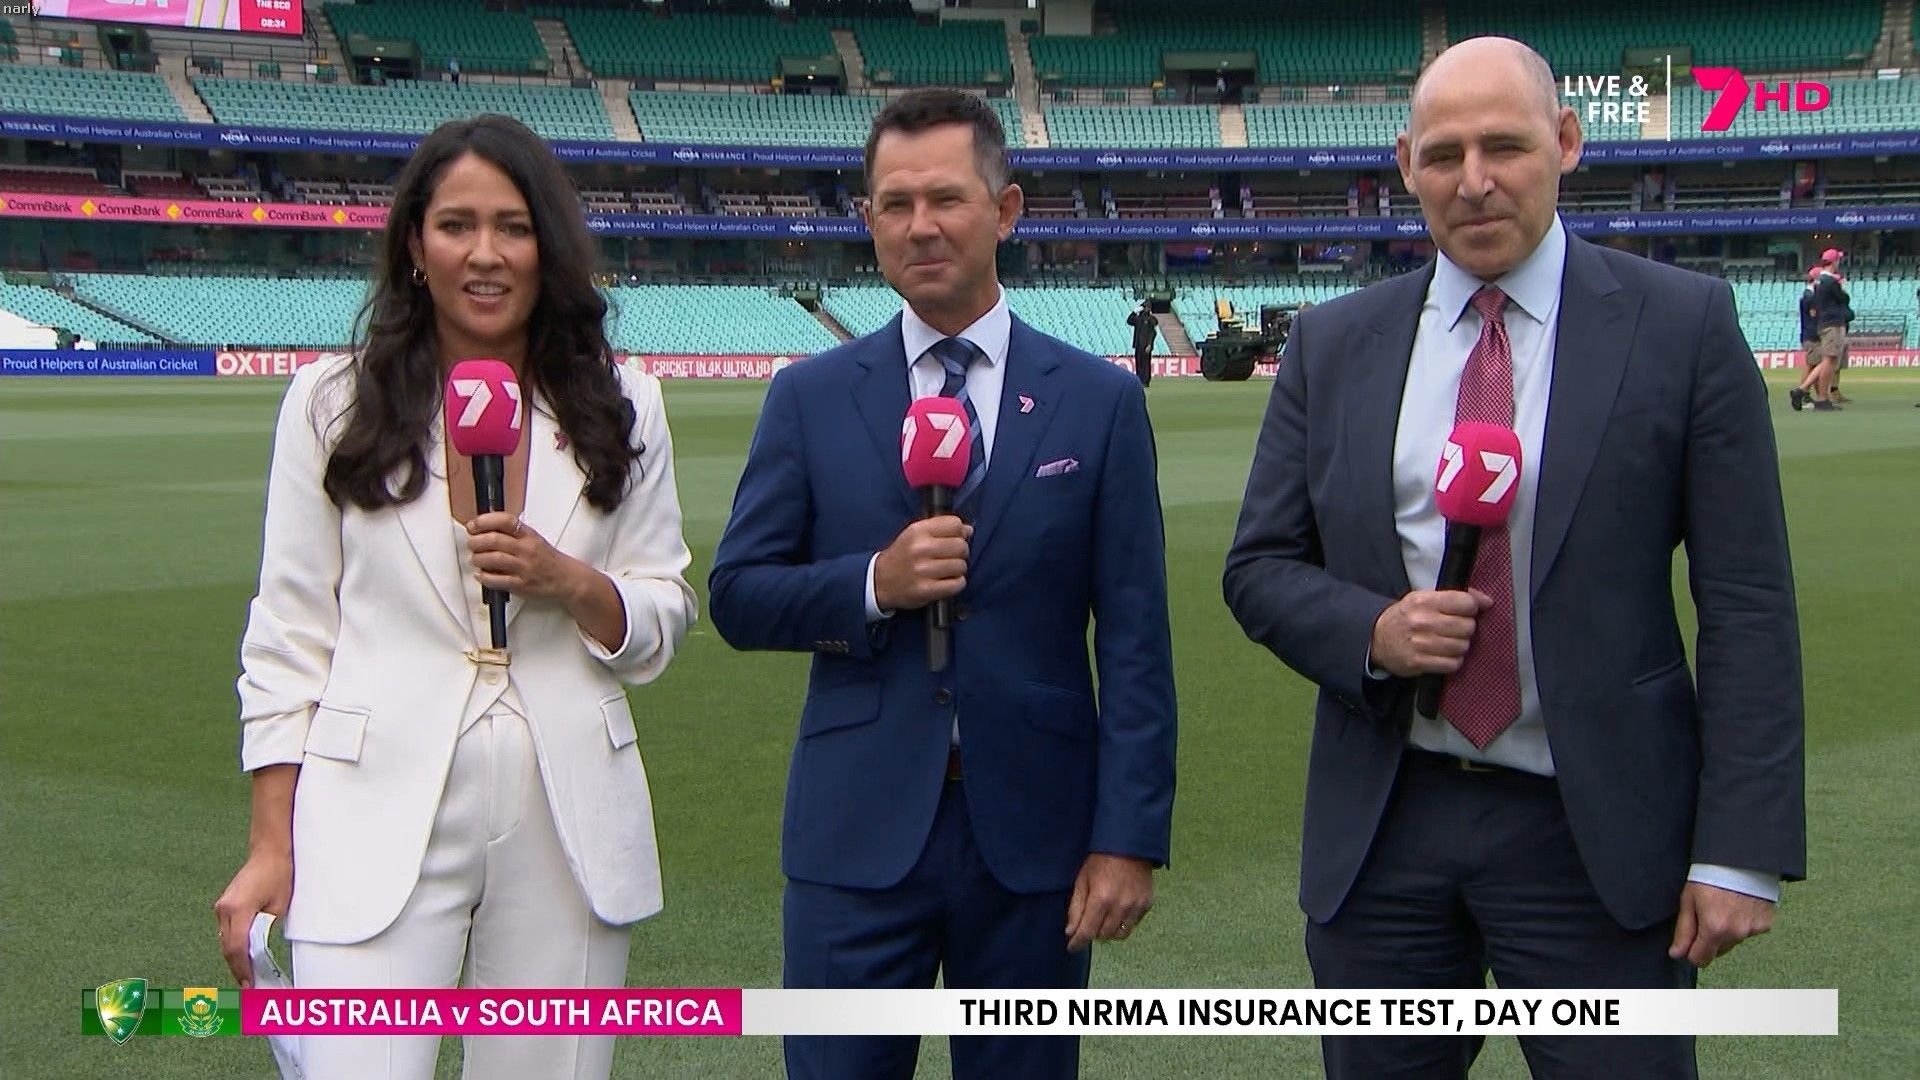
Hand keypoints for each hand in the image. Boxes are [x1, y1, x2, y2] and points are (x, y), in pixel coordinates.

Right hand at [214, 849, 292, 987]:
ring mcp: (221, 907)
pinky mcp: (223, 905)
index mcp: (238, 909)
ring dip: (236, 958)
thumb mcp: (278, 906)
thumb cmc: (279, 875)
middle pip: (228, 948)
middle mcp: (224, 909)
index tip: (250, 985)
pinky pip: (227, 932)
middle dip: (238, 969)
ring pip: (225, 941)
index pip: (237, 948)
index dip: (243, 970)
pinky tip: (244, 956)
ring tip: (248, 976)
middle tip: (250, 986)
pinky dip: (234, 945)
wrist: (268, 851)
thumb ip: (265, 929)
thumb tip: (258, 951)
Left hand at [467, 512, 588, 601]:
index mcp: (529, 535)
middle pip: (494, 540)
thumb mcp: (534, 539)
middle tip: (471, 543)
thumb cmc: (547, 559)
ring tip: (476, 559)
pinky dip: (483, 577)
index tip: (473, 525)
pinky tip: (481, 574)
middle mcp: (526, 549)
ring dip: (477, 558)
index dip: (484, 520)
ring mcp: (524, 567)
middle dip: (475, 541)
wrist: (567, 579)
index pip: (505, 520)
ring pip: (492, 559)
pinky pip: (496, 580)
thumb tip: (484, 529)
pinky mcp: (521, 584)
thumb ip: (512, 534)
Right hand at [873, 516, 971, 611]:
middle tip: (951, 557)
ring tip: (946, 570)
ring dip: (958, 569)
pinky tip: (947, 581)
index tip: (954, 538)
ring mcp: (923, 570)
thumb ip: (940, 528)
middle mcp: (920, 548)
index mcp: (918, 531)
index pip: (954, 524)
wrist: (879, 581)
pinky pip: (957, 584)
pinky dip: (956, 584)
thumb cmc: (902, 556)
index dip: (960, 532)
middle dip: (961, 552)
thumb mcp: (914, 534)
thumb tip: (968, 530)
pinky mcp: (926, 590)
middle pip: (961, 546)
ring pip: (961, 566)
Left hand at [1065, 854, 1153, 951]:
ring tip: (1104, 919)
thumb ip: (1076, 907)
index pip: (1088, 931)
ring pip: (1120, 934)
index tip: (1071, 947)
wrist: (1130, 845)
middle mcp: (1120, 906)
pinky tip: (1118, 911)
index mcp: (1101, 899)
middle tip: (1089, 923)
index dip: (1078, 942)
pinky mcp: (1147, 904)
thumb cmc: (1100, 860)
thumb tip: (1071, 932)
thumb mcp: (1082, 879)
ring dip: (1109, 931)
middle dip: (1093, 933)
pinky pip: (1133, 924)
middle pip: (1104, 935)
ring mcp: (1136, 906)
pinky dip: (1123, 923)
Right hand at [1368, 588, 1490, 677]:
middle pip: (1467, 626)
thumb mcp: (1425, 599)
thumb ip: (1455, 597)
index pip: (1465, 602)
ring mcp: (1420, 643)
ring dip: (1459, 646)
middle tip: (1455, 629)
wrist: (1376, 638)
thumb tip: (1487, 601)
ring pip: (1462, 646)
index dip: (1471, 608)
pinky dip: (1452, 661)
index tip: (1466, 611)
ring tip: (1448, 642)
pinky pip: (1453, 664)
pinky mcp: (1419, 662)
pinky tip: (1443, 655)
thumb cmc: (1406, 617)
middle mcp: (1422, 621)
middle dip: (1466, 628)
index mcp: (1424, 601)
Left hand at [1670, 882, 1773, 968]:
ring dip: (1727, 931)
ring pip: (1734, 941)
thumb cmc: (1710, 876)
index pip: (1701, 959)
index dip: (1691, 952)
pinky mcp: (1766, 923)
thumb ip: (1683, 931)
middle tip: (1707, 914)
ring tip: (1724, 906)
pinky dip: (1743, 923)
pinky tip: (1739, 906)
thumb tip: (1677, 953)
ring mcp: (1753, 929)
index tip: (1690, 941)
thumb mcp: (1688, 900)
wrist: (1740, 858)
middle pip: (1717, 951)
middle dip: (1709, 939)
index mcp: (1714, 929)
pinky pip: (1749, 931)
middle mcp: (1736, 933)